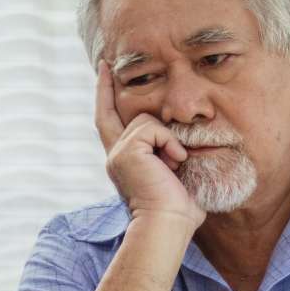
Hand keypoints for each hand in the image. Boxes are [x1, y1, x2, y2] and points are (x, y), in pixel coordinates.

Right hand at [94, 61, 204, 230]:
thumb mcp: (176, 175)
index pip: (110, 124)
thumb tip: (185, 147)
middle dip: (107, 87)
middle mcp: (115, 156)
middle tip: (106, 65)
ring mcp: (117, 153)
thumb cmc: (180, 211)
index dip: (105, 99)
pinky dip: (169, 143)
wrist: (167, 225)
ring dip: (167, 138)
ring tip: (176, 163)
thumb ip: (172, 155)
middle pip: (115, 113)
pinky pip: (153, 128)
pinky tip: (174, 163)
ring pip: (145, 119)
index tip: (104, 74)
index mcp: (125, 163)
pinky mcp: (125, 152)